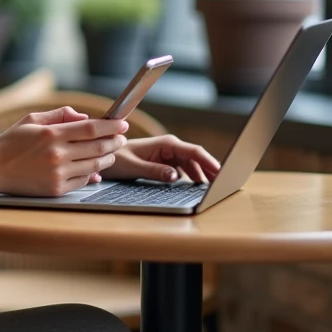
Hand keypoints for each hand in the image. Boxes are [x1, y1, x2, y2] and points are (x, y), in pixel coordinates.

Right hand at [0, 107, 129, 196]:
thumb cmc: (11, 143)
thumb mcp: (31, 120)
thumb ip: (59, 115)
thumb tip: (84, 117)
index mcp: (52, 134)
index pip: (91, 128)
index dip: (111, 125)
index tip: (122, 123)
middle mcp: (57, 154)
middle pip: (99, 147)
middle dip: (115, 141)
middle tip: (122, 137)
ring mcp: (58, 174)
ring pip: (95, 166)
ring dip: (108, 158)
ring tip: (111, 152)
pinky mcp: (56, 190)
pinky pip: (83, 181)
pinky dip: (93, 175)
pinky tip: (95, 170)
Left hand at [100, 134, 220, 183]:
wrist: (105, 157)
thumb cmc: (117, 159)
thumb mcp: (135, 167)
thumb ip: (155, 171)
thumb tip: (176, 176)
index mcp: (166, 144)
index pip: (194, 152)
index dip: (209, 162)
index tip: (222, 171)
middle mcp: (170, 147)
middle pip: (197, 158)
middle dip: (211, 169)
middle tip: (225, 183)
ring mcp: (169, 155)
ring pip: (192, 165)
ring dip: (203, 175)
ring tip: (215, 187)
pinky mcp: (166, 162)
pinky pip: (184, 169)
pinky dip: (192, 177)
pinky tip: (198, 186)